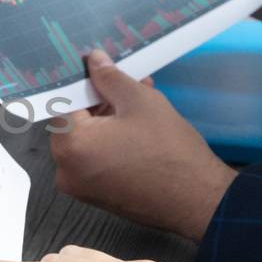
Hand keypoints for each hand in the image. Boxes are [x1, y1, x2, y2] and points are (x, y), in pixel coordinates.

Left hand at [50, 50, 236, 241]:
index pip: (63, 101)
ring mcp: (81, 187)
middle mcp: (66, 170)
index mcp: (69, 145)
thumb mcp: (139, 101)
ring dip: (110, 117)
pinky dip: (112, 140)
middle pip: (75, 122)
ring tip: (141, 97)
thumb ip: (109, 78)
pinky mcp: (98, 195)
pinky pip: (97, 158)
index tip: (98, 66)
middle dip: (101, 98)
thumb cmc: (168, 150)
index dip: (83, 80)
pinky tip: (139, 125)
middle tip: (128, 81)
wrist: (198, 201)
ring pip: (88, 140)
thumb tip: (93, 60)